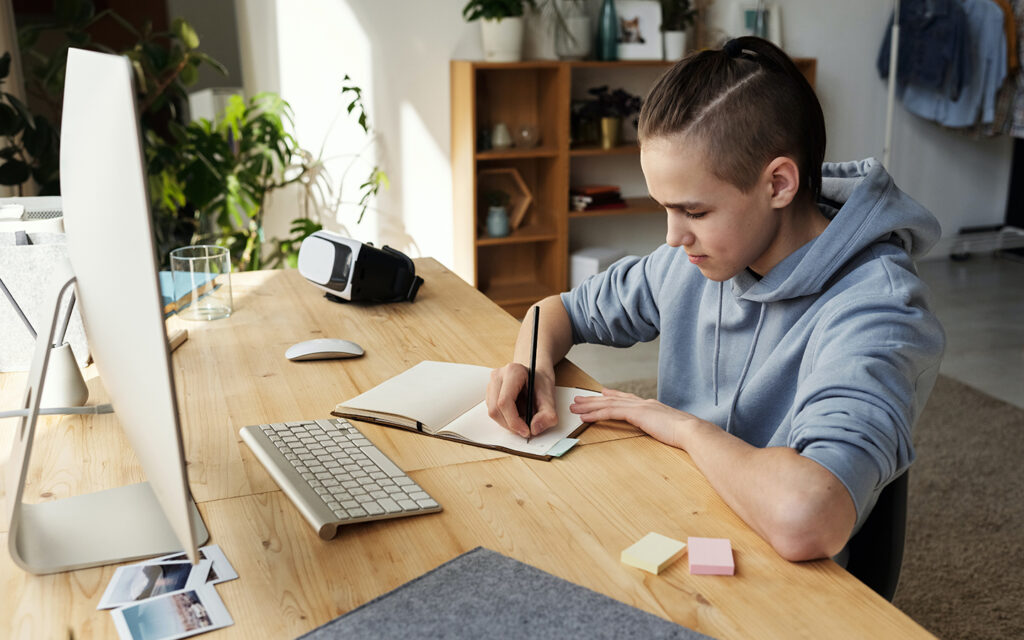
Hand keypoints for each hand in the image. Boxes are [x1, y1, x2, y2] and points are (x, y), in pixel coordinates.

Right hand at [486, 363, 557, 437]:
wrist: (536, 376)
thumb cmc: (541, 383)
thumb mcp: (550, 397)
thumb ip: (547, 414)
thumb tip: (534, 429)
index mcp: (513, 372)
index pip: (505, 401)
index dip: (514, 421)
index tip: (526, 431)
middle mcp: (498, 376)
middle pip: (496, 409)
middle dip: (511, 425)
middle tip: (526, 430)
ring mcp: (491, 384)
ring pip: (492, 412)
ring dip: (508, 423)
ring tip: (523, 420)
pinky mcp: (489, 393)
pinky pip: (493, 412)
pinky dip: (505, 420)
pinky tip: (517, 415)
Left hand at [570, 387, 704, 448]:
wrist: (692, 431)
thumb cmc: (686, 435)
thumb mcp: (671, 430)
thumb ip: (663, 428)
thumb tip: (663, 432)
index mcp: (652, 406)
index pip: (627, 399)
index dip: (613, 395)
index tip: (602, 393)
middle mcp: (644, 403)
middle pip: (613, 399)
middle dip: (594, 400)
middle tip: (579, 399)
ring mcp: (639, 407)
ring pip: (608, 404)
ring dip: (589, 406)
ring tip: (575, 407)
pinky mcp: (636, 413)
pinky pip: (610, 412)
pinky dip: (595, 414)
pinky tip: (584, 417)